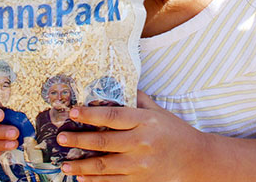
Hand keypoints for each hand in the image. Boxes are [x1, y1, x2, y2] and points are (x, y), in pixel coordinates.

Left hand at [56, 91, 208, 181]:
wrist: (195, 160)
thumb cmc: (175, 131)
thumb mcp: (159, 111)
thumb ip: (139, 99)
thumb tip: (118, 82)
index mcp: (145, 121)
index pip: (113, 115)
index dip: (91, 113)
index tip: (73, 111)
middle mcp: (142, 143)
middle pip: (103, 141)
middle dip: (78, 139)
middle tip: (61, 137)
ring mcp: (140, 165)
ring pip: (104, 166)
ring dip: (81, 165)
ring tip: (64, 163)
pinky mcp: (141, 180)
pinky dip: (95, 181)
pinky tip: (82, 177)